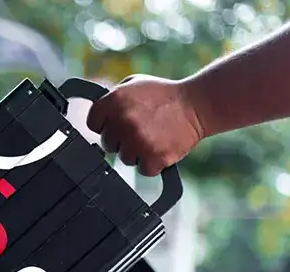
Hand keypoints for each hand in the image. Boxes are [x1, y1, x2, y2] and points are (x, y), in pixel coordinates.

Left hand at [87, 75, 203, 175]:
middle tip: (139, 130)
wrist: (196, 104)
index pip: (93, 123)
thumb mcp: (133, 84)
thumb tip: (98, 114)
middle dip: (121, 139)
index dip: (104, 125)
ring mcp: (137, 141)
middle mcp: (122, 121)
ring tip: (152, 136)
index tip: (115, 124)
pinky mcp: (153, 157)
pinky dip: (152, 163)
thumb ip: (112, 98)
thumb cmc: (164, 95)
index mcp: (114, 101)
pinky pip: (143, 169)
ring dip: (137, 152)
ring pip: (125, 158)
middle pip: (107, 144)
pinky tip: (160, 146)